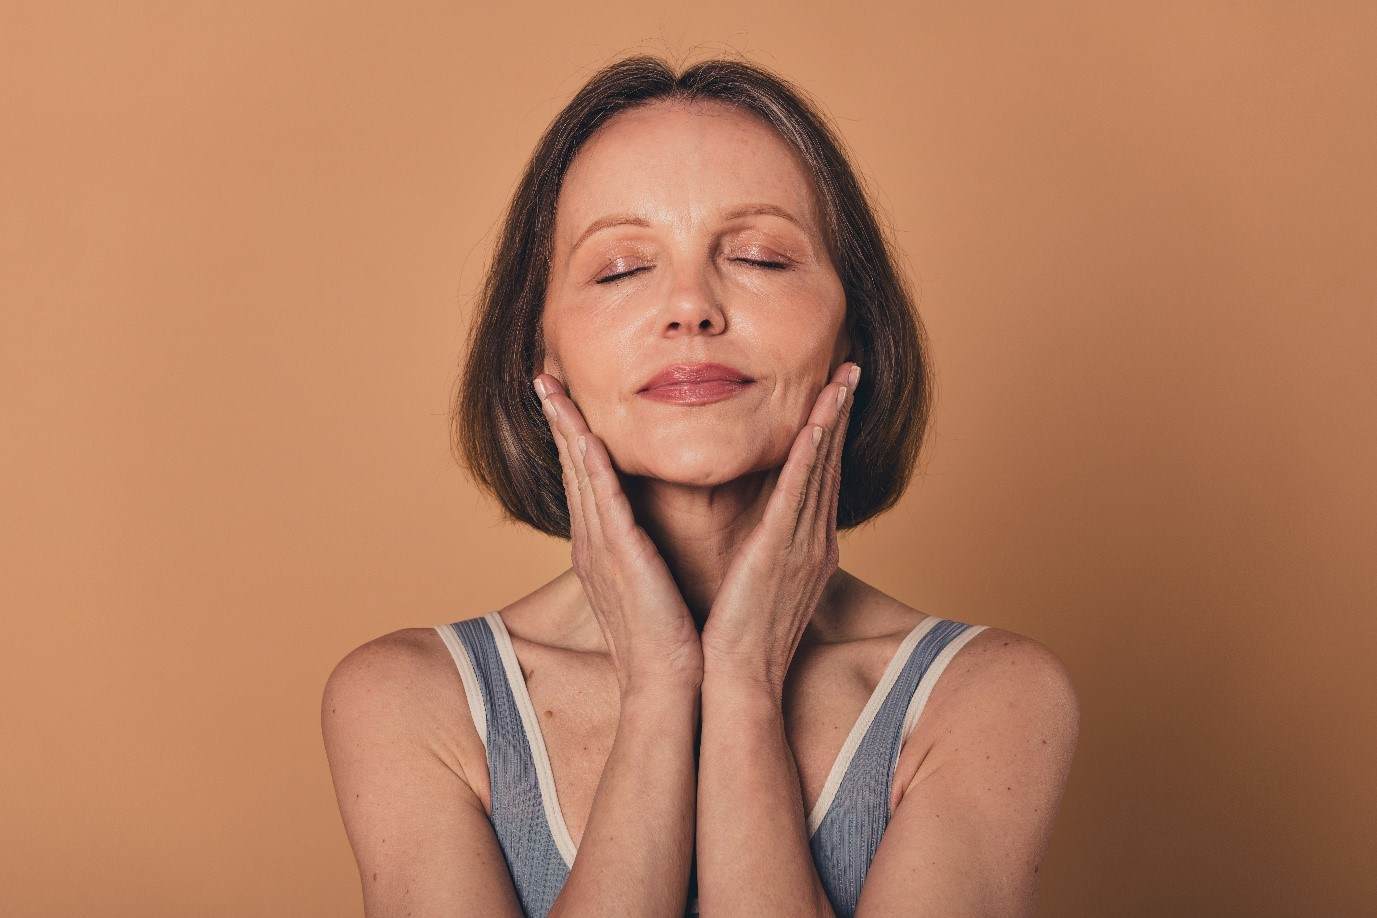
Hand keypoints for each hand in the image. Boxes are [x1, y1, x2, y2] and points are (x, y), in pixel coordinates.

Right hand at [533, 373, 703, 697]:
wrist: (667, 683)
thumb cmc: (667, 637)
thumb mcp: (649, 582)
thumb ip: (643, 551)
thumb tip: (650, 532)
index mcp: (602, 545)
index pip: (584, 478)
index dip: (572, 435)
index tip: (564, 399)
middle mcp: (593, 542)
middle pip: (572, 467)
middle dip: (557, 419)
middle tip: (542, 377)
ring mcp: (602, 549)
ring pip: (580, 475)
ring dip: (567, 428)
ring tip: (551, 390)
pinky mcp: (622, 559)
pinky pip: (605, 504)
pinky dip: (593, 468)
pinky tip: (586, 438)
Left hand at [699, 361, 859, 698]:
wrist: (737, 683)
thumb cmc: (739, 643)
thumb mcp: (760, 590)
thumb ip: (766, 557)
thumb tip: (759, 540)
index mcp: (806, 551)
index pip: (819, 480)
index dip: (829, 434)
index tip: (833, 395)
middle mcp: (813, 543)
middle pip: (830, 464)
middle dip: (840, 413)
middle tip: (849, 367)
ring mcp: (803, 547)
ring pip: (822, 469)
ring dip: (832, 419)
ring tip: (842, 375)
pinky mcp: (781, 553)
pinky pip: (799, 495)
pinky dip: (811, 456)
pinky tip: (817, 422)